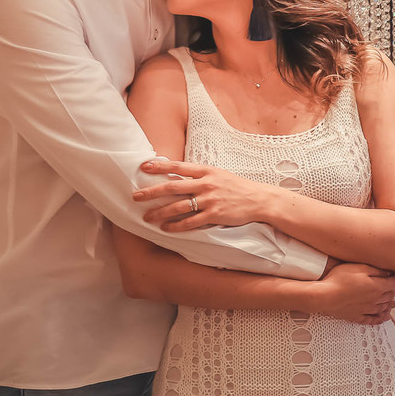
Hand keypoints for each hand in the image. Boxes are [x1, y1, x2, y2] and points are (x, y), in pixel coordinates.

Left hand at [134, 159, 274, 230]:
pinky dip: (176, 226)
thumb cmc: (237, 187)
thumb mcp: (219, 175)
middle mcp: (206, 184)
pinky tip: (166, 229)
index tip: (144, 167)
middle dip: (152, 192)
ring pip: (178, 207)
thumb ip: (200, 176)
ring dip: (160, 213)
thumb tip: (178, 177)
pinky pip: (190, 222)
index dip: (160, 166)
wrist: (259, 200)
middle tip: (136, 196)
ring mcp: (210, 200)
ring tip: (147, 218)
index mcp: (207, 171)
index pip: (178, 167)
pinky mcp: (214, 215)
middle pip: (172, 187)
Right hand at [311, 263, 394, 324]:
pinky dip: (381, 319)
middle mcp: (374, 300)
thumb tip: (389, 273)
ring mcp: (366, 310)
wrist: (323, 296)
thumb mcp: (360, 267)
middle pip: (390, 296)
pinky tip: (385, 317)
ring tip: (393, 301)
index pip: (394, 283)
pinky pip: (373, 320)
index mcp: (377, 287)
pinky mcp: (357, 316)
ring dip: (390, 304)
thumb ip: (377, 270)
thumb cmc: (339, 279)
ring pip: (384, 308)